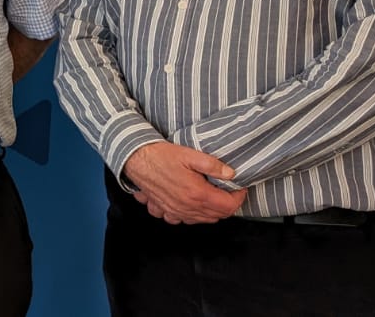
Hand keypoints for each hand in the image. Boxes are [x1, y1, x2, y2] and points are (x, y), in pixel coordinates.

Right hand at [123, 141, 246, 224]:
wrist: (135, 158)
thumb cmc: (160, 155)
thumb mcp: (190, 154)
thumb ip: (213, 165)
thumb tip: (231, 174)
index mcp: (197, 194)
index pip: (228, 206)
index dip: (239, 197)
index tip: (239, 187)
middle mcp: (187, 207)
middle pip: (218, 216)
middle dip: (227, 204)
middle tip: (227, 190)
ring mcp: (175, 211)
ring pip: (202, 220)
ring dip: (211, 211)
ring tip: (211, 195)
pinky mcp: (164, 210)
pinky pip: (183, 220)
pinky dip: (191, 216)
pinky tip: (190, 204)